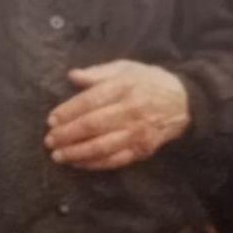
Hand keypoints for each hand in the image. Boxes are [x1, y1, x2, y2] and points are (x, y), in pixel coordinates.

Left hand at [44, 60, 190, 171]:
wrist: (183, 102)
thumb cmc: (149, 82)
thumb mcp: (126, 68)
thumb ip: (99, 73)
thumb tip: (73, 76)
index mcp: (124, 87)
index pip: (90, 101)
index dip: (68, 112)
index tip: (51, 120)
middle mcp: (130, 111)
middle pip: (93, 125)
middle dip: (67, 135)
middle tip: (49, 140)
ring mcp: (137, 133)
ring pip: (101, 147)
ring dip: (76, 153)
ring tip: (58, 155)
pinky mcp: (142, 150)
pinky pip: (114, 160)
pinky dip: (94, 164)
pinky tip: (78, 163)